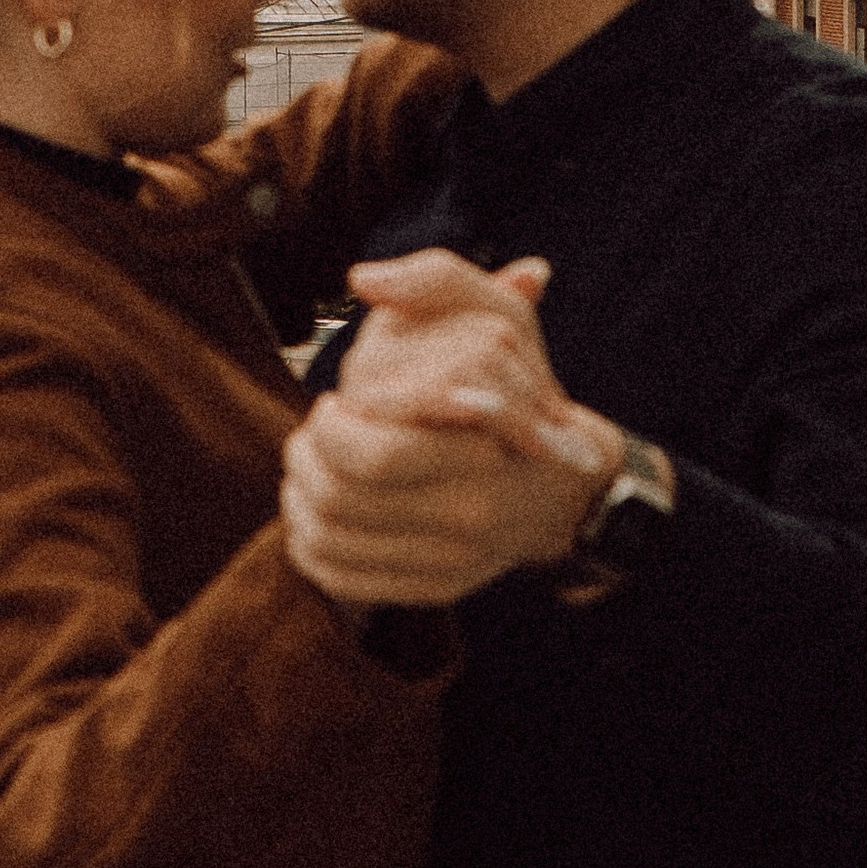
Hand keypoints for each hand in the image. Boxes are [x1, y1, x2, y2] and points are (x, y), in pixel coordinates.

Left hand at [290, 247, 619, 607]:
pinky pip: (343, 580)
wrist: (568, 492)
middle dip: (305, 459)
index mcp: (482, 453)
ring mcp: (450, 561)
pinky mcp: (432, 589)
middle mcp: (469, 516)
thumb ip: (436, 281)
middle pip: (342, 500)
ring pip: (331, 541)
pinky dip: (309, 547)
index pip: (377, 455)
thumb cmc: (526, 395)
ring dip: (298, 498)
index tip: (333, 402)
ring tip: (307, 464)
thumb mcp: (500, 320)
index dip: (332, 427)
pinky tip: (310, 512)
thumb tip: (365, 278)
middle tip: (310, 432)